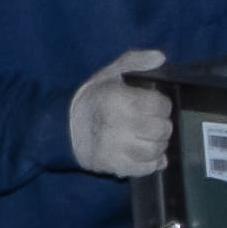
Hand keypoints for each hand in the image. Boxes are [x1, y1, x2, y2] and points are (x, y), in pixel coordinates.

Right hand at [66, 48, 170, 178]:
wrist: (64, 127)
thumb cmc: (92, 98)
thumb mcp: (110, 73)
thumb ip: (136, 61)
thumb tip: (160, 58)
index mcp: (119, 99)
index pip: (160, 105)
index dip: (162, 105)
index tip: (155, 106)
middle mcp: (119, 124)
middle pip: (162, 130)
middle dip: (162, 126)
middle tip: (152, 123)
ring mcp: (116, 148)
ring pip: (156, 151)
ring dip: (158, 145)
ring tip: (149, 138)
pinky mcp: (114, 166)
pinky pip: (146, 169)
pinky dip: (151, 164)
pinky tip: (145, 154)